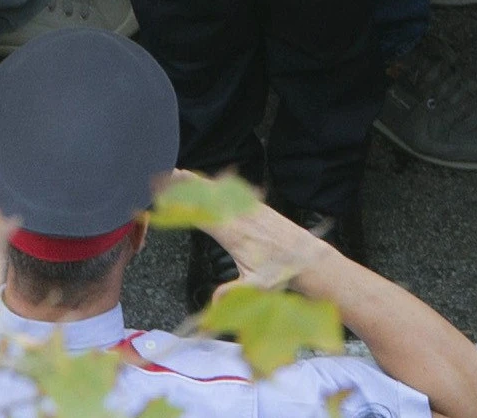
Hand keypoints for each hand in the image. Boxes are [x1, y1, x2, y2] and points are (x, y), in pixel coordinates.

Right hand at [179, 172, 333, 288]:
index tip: (168, 197)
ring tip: (183, 174)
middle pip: (209, 197)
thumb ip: (233, 293)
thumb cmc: (281, 272)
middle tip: (169, 173)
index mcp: (234, 234)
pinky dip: (221, 185)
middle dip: (188, 185)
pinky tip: (215, 181)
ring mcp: (251, 210)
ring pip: (221, 191)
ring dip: (201, 182)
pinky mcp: (260, 208)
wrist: (307, 257)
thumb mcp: (256, 288)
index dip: (184, 205)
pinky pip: (236, 192)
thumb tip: (213, 302)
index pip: (203, 215)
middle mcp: (241, 217)